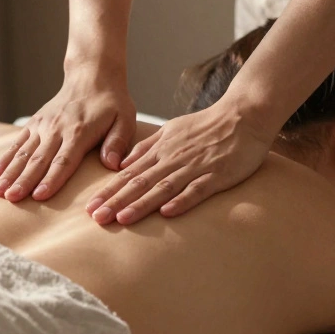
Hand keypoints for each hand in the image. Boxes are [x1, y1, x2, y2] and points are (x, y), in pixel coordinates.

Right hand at [0, 71, 136, 201]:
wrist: (91, 77)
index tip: (40, 196)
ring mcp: (43, 126)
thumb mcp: (125, 119)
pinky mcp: (34, 123)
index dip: (52, 179)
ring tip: (0, 192)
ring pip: (24, 153)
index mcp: (79, 132)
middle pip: (39, 160)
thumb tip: (112, 164)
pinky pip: (18, 143)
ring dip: (11, 173)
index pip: (64, 160)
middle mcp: (56, 129)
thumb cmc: (111, 103)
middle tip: (13, 199)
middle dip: (24, 181)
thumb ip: (118, 142)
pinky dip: (5, 159)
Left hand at [85, 99, 273, 224]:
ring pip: (164, 187)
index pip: (129, 174)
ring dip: (142, 203)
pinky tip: (168, 214)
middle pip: (140, 182)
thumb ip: (147, 148)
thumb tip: (122, 165)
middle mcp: (173, 159)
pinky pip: (198, 189)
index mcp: (161, 150)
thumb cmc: (207, 125)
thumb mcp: (171, 130)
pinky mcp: (217, 175)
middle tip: (96, 218)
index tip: (90, 207)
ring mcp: (195, 167)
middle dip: (117, 201)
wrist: (243, 115)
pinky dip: (183, 201)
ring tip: (122, 218)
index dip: (109, 191)